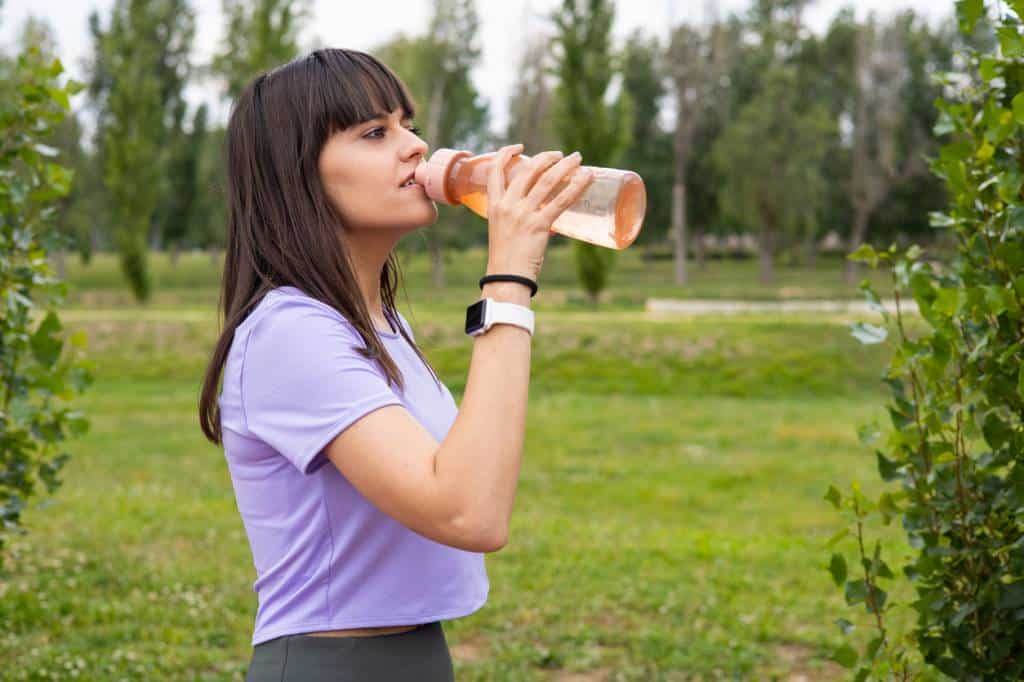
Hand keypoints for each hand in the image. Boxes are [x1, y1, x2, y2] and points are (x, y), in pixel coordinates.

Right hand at [485, 145, 594, 282]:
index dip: (506, 153)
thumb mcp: (503, 232)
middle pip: (528, 170)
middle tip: (561, 155)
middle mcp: (507, 205)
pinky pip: (562, 200)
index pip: (496, 171)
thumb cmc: (507, 260)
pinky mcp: (539, 225)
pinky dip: (577, 185)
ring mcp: (523, 214)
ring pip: (547, 180)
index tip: (519, 147)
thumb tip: (547, 218)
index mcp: (494, 205)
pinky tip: (587, 177)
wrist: (506, 278)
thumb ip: (520, 219)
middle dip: (547, 157)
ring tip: (577, 159)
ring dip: (565, 165)